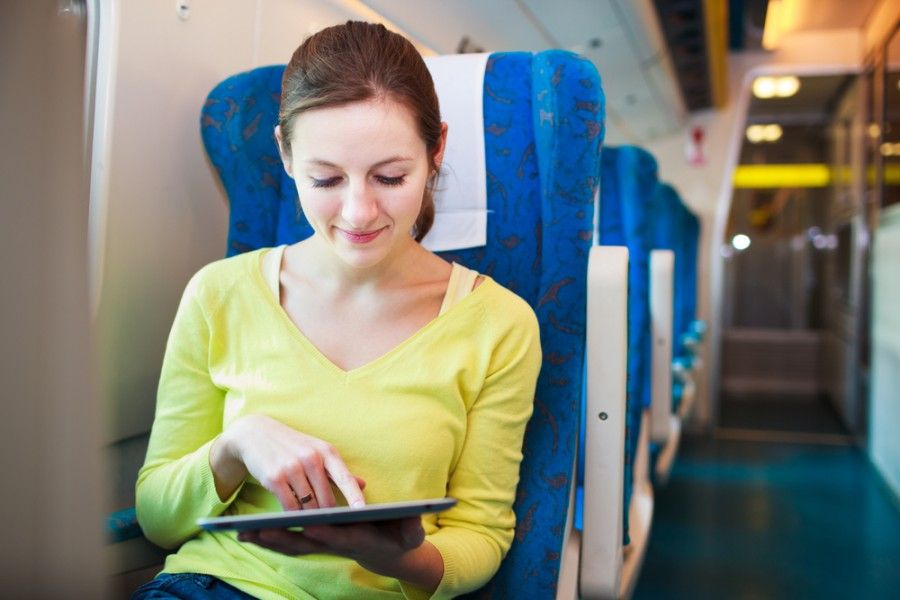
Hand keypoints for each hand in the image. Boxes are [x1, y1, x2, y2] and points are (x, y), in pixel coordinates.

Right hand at [211, 414, 365, 510]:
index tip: (364, 511)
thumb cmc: (293, 446)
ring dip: (310, 516)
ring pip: (308, 506)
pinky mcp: (274, 478)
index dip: (355, 496)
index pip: (345, 477)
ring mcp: (292, 468)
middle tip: (330, 524)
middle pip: (326, 499)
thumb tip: (363, 485)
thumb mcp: (318, 451)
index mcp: (326, 451)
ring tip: (311, 518)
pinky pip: (289, 507)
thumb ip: (338, 471)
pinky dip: (293, 515)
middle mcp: (311, 458)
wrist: (255, 434)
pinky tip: (293, 515)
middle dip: (328, 514)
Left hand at [237, 516, 423, 559]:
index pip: (339, 537)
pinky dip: (267, 538)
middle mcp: (335, 544)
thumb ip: (411, 527)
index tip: (308, 524)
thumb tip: (414, 522)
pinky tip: (247, 532)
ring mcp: (322, 545)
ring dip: (267, 540)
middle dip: (282, 538)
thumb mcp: (410, 531)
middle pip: (306, 544)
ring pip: (291, 545)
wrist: (390, 552)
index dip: (324, 532)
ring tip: (242, 531)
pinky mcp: (314, 543)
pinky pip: (287, 542)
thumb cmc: (401, 536)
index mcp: (358, 538)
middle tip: (260, 531)